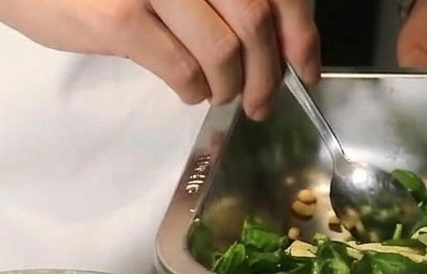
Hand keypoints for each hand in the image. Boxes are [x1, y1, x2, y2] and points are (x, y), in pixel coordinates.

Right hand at [0, 0, 320, 119]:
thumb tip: (259, 34)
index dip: (301, 31)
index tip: (306, 67)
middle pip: (257, 18)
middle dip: (267, 72)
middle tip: (261, 102)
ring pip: (224, 49)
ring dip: (230, 86)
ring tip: (221, 97)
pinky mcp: (120, 18)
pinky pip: (180, 67)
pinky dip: (193, 89)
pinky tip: (189, 93)